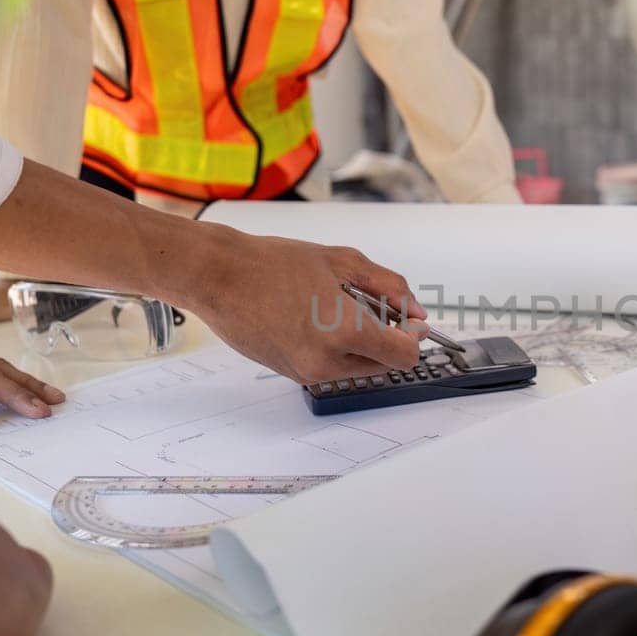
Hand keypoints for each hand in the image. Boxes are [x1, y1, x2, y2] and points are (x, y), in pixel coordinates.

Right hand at [179, 228, 427, 382]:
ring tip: (337, 307)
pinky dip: (335, 347)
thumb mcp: (344, 261)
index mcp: (345, 331)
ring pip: (358, 367)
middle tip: (374, 306)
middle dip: (387, 338)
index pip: (404, 356)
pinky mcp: (292, 374)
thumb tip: (417, 310)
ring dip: (361, 343)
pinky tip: (315, 318)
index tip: (409, 321)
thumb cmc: (273, 264)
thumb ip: (389, 286)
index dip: (413, 337)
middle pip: (384, 364)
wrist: (219, 277)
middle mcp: (328, 360)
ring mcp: (308, 372)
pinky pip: (331, 367)